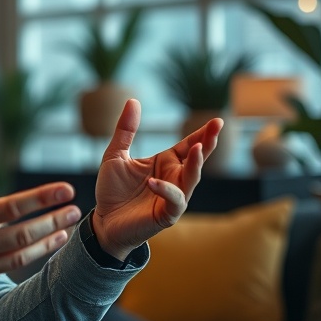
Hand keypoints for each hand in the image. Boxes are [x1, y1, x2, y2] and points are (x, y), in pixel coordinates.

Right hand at [0, 135, 81, 309]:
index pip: (9, 207)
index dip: (40, 198)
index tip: (63, 190)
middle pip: (23, 230)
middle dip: (52, 218)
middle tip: (74, 208)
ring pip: (22, 251)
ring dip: (49, 238)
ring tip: (69, 226)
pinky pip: (13, 266)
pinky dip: (34, 255)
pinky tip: (49, 245)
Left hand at [92, 99, 222, 260]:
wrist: (104, 220)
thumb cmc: (112, 189)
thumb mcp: (115, 154)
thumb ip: (125, 130)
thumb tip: (133, 100)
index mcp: (166, 162)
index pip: (188, 144)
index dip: (202, 134)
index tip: (216, 120)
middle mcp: (175, 178)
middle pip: (196, 159)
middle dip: (207, 144)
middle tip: (216, 127)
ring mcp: (173, 197)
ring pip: (191, 179)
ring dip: (195, 165)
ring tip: (196, 149)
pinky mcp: (167, 214)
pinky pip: (173, 201)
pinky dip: (166, 190)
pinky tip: (153, 181)